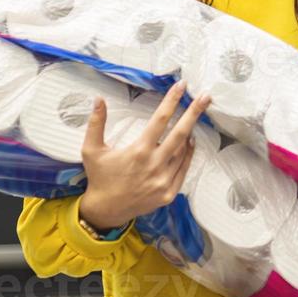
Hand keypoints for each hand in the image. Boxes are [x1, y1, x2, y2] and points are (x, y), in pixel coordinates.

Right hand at [78, 80, 212, 232]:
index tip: (181, 86)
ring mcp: (164, 180)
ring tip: (194, 117)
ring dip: (190, 132)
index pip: (160, 120)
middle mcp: (154, 165)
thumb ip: (96, 123)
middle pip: (180, 133)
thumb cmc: (100, 177)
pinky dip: (189, 154)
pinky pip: (184, 168)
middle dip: (194, 112)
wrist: (106, 210)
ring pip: (183, 151)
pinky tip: (190, 142)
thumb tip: (99, 99)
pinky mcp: (169, 192)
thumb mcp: (91, 149)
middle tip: (206, 97)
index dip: (172, 101)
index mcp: (138, 151)